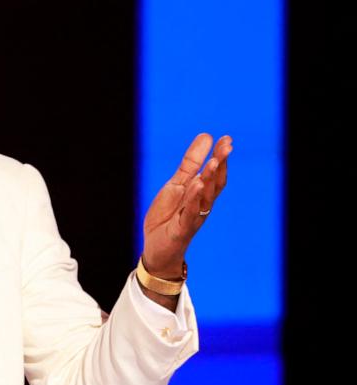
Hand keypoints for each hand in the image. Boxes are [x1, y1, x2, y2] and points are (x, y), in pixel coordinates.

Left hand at [141, 133, 231, 277]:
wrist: (157, 248)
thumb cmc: (169, 216)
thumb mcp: (177, 184)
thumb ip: (191, 163)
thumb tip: (207, 136)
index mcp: (200, 193)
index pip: (215, 173)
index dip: (221, 157)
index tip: (227, 138)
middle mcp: (202, 204)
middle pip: (215, 183)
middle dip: (221, 164)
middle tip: (227, 146)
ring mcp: (193, 217)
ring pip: (205, 197)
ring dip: (210, 179)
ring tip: (214, 161)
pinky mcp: (182, 229)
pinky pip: (190, 213)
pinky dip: (194, 199)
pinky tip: (197, 185)